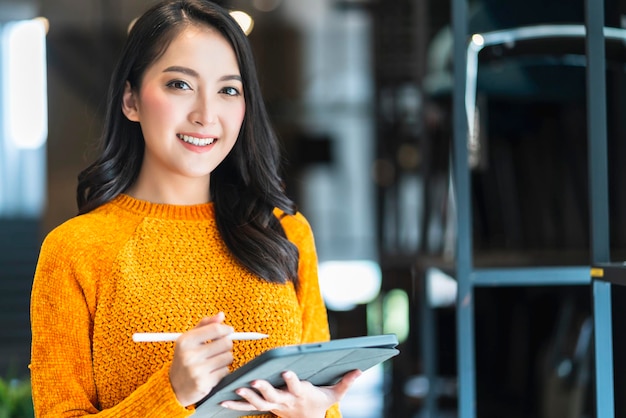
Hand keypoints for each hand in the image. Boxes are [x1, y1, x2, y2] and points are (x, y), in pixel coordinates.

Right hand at [169, 312, 233, 406]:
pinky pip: (225, 371)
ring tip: (214, 361)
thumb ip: (205, 325)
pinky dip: (222, 371)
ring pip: (228, 357)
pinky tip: (212, 372)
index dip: (226, 329)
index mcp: (185, 341)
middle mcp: (189, 355)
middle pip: (225, 343)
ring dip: (225, 359)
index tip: (229, 331)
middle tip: (220, 348)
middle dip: (226, 345)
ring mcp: (196, 370)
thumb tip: (221, 315)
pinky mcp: (204, 383)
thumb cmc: (184, 359)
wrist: (174, 387)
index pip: (215, 329)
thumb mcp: (189, 339)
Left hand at [220, 369, 362, 417]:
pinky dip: (235, 404)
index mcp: (301, 394)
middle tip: (255, 381)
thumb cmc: (318, 404)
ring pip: (257, 402)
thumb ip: (345, 382)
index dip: (292, 380)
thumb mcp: (333, 395)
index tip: (286, 372)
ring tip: (236, 389)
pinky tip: (222, 399)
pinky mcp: (264, 407)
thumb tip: (360, 370)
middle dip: (264, 389)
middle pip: (273, 395)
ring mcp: (273, 406)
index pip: (296, 386)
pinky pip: (246, 407)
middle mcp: (285, 401)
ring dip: (247, 396)